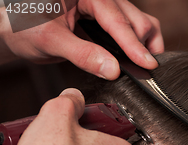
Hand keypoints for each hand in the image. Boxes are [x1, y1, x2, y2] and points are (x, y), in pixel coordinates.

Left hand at [0, 0, 163, 77]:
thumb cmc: (23, 26)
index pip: (116, 18)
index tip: (147, 64)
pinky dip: (134, 45)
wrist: (14, 29)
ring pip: (137, 21)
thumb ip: (83, 54)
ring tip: (143, 65)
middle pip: (134, 17)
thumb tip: (112, 69)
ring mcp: (103, 7)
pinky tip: (134, 60)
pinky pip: (128, 28)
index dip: (133, 44)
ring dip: (143, 43)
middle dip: (142, 44)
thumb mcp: (51, 41)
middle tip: (147, 70)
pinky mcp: (103, 19)